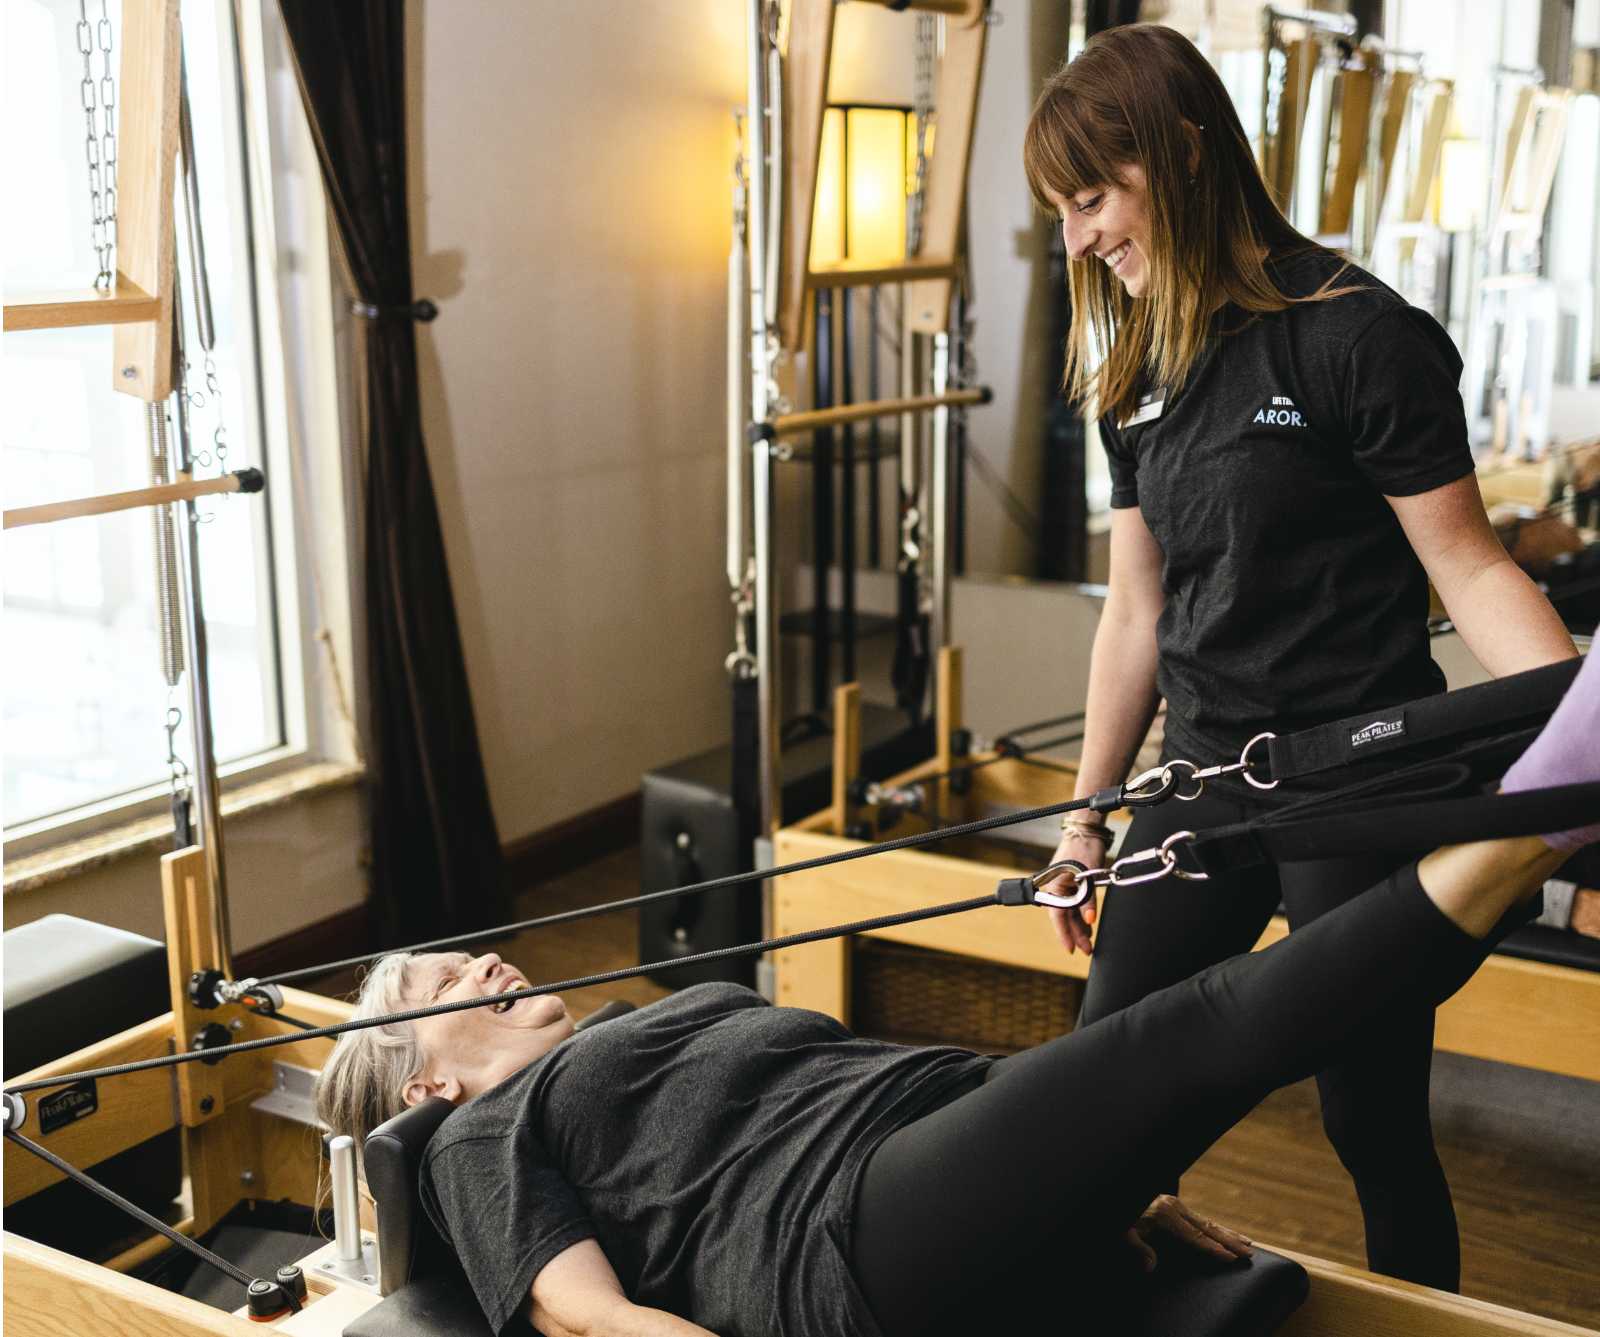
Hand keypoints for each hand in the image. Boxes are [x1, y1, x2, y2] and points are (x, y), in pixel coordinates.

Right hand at [1040, 829, 1108, 954]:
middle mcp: (1056, 889)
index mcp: (1053, 886)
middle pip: (1064, 917)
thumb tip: (1091, 921)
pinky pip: (1075, 904)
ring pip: (1070, 912)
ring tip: (1089, 942)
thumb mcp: (1087, 876)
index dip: (1064, 934)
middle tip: (1087, 950)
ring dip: (1079, 927)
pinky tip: (1089, 925)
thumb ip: (1088, 899)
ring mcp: (1064, 886)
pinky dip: (1082, 915)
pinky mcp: (1072, 884)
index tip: (1071, 949)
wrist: (1086, 832)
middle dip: (1075, 935)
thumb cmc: (1083, 849)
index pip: (1057, 916)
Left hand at [1124, 1194, 1253, 1271]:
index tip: (1231, 1258)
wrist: (1117, 1193)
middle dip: (1230, 1241)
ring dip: (1228, 1233)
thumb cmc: (1120, 1218)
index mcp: (1164, 1215)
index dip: (1213, 1249)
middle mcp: (1173, 1208)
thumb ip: (1138, 1250)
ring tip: (1248, 1242)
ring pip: (1206, 1222)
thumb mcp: (1123, 1233)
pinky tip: (1225, 1234)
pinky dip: (1215, 1228)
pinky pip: (1199, 1219)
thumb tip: (1150, 1267)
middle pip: (1207, 1228)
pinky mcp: (1173, 1205)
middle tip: (1250, 1252)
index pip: (1194, 1237)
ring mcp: (1175, 1205)